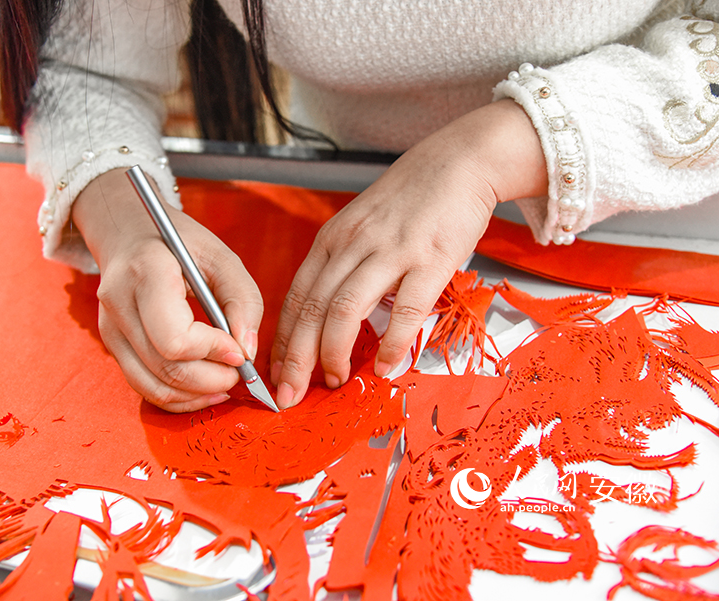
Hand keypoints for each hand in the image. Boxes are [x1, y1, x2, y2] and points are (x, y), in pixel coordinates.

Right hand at [72, 168, 262, 411]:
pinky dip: (177, 398)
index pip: (174, 337)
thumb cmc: (178, 242)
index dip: (212, 351)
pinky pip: (143, 386)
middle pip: (166, 367)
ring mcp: (109, 328)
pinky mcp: (111, 345)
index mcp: (146, 273)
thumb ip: (243, 300)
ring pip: (153, 385)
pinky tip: (203, 389)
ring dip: (196, 395)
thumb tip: (246, 350)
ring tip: (226, 382)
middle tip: (239, 372)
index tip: (239, 350)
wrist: (126, 232)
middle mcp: (119, 303)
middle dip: (211, 378)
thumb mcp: (221, 256)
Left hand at [270, 99, 546, 408]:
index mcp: (332, 239)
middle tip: (289, 394)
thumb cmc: (409, 200)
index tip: (275, 372)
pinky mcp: (429, 258)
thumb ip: (343, 265)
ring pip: (345, 309)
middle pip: (311, 308)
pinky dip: (392, 342)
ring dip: (333, 352)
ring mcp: (390, 251)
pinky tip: (385, 365)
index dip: (283, 340)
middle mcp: (353, 244)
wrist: (458, 161)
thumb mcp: (360, 225)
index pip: (296, 296)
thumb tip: (327, 316)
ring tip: (334, 381)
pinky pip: (404, 309)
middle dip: (295, 357)